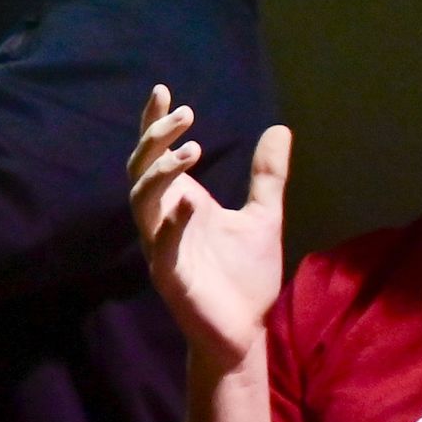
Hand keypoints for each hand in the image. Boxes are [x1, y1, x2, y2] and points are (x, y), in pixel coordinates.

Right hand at [128, 87, 295, 369]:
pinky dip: (171, 224)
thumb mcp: (264, 217)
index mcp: (181, 203)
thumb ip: (267, 177)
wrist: (246, 331)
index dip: (154, 124)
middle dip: (156, 140)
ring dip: (160, 174)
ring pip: (141, 202)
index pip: (157, 155)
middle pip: (141, 170)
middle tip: (185, 115)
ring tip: (190, 150)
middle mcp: (164, 219)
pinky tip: (189, 203)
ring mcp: (162, 247)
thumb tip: (279, 128)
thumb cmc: (245, 277)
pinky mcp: (170, 277)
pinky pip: (162, 246)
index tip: (162, 90)